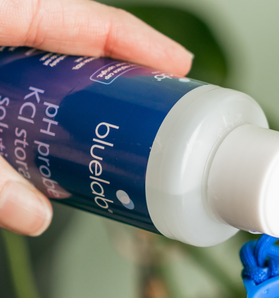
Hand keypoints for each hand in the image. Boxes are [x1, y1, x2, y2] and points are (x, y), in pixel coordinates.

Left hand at [0, 0, 192, 235]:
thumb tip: (36, 216)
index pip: (84, 16)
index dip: (140, 42)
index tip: (179, 68)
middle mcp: (0, 23)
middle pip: (73, 39)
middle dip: (119, 76)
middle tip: (157, 109)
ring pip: (44, 57)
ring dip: (80, 93)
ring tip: (114, 126)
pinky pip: (18, 69)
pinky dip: (41, 100)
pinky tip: (48, 132)